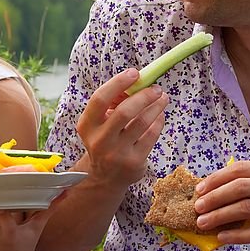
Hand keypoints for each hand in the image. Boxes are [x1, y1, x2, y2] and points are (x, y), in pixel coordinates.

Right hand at [76, 68, 167, 189]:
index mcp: (87, 126)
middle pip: (124, 111)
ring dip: (156, 106)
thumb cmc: (105, 140)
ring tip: (162, 97)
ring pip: (141, 123)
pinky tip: (160, 114)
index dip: (118, 83)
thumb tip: (137, 82)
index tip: (134, 73)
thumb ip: (113, 103)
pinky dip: (158, 121)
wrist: (104, 177)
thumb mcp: (99, 124)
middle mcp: (99, 140)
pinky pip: (151, 135)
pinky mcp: (133, 162)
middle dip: (144, 95)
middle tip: (155, 88)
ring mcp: (117, 153)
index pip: (100, 99)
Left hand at [193, 160, 249, 250]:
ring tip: (203, 224)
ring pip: (246, 208)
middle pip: (241, 186)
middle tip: (197, 207)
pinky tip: (222, 238)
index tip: (199, 189)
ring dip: (220, 216)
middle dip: (214, 197)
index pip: (241, 169)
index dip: (217, 178)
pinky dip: (236, 235)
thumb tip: (217, 191)